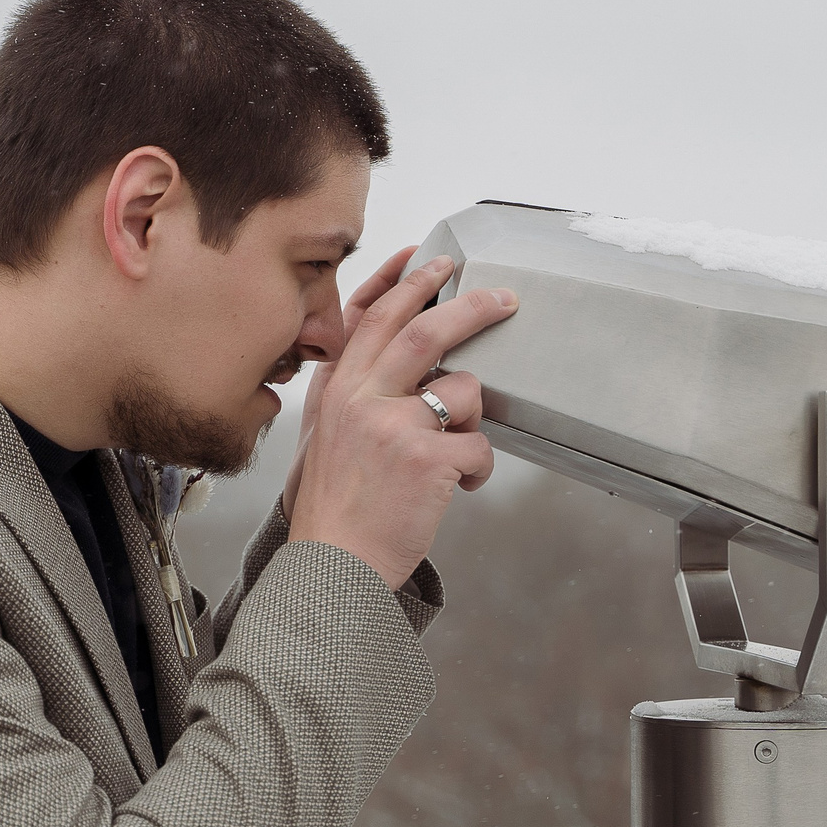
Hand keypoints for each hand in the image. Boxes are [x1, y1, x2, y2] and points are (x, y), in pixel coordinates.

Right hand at [285, 253, 516, 589]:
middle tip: (502, 298)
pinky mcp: (426, 459)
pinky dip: (478, 470)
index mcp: (338, 391)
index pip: (373, 318)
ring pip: (464, 391)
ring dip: (474, 420)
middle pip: (425, 331)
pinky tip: (457, 488)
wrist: (330, 566)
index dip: (406, 283)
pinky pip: (479, 447)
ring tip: (456, 454)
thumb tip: (388, 361)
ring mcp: (394, 426)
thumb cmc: (333, 510)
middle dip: (470, 305)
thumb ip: (350, 395)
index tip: (431, 261)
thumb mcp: (325, 438)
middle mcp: (362, 399)